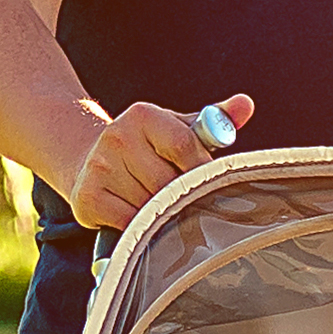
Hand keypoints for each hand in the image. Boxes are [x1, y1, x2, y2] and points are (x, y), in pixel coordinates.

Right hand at [70, 93, 251, 231]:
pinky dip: (141, 228)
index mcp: (143, 115)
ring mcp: (99, 167)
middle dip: (183, 196)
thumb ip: (216, 120)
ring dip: (163, 215)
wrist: (90, 158)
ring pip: (150, 206)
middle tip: (187, 202)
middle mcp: (117, 136)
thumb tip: (245, 104)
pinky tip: (140, 218)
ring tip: (162, 208)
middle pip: (168, 182)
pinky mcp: (87, 197)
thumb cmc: (149, 147)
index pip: (184, 146)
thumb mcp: (180, 128)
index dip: (201, 170)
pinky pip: (129, 224)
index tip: (209, 183)